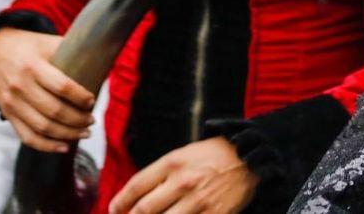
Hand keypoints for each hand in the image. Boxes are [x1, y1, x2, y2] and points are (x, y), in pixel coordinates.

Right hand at [0, 28, 94, 151]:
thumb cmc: (28, 45)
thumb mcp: (48, 42)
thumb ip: (71, 51)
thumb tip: (102, 63)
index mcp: (33, 66)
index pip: (62, 87)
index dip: (81, 97)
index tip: (93, 101)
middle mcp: (21, 86)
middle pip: (54, 111)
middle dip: (78, 120)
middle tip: (92, 120)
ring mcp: (11, 103)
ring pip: (42, 127)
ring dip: (67, 134)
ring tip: (85, 133)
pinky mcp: (7, 114)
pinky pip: (26, 136)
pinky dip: (46, 146)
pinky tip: (64, 147)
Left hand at [109, 137, 257, 213]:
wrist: (250, 158)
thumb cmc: (214, 155)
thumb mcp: (184, 154)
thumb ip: (161, 173)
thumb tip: (137, 196)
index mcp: (174, 163)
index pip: (137, 186)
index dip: (120, 201)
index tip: (114, 209)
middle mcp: (183, 182)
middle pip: (144, 209)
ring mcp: (198, 201)